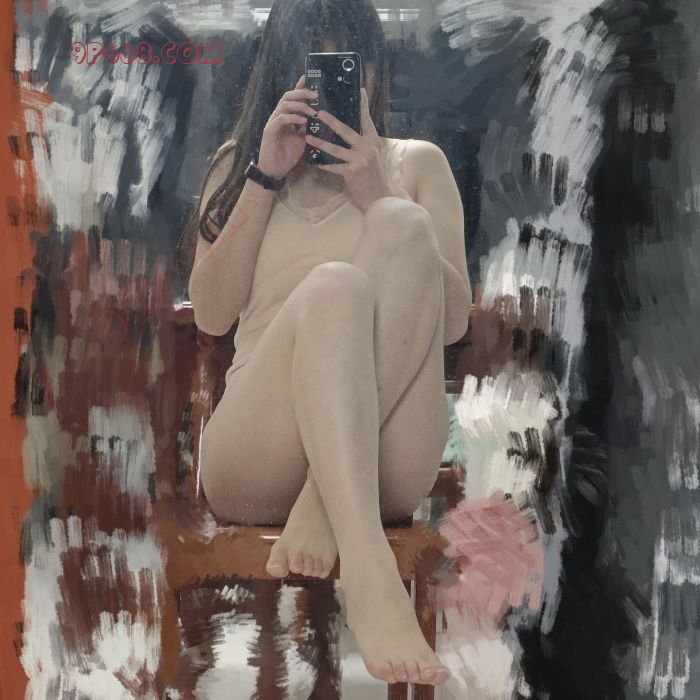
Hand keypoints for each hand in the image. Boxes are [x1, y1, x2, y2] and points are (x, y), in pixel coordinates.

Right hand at [258, 75, 317, 179]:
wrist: (275, 171)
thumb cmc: (287, 156)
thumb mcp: (301, 139)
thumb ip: (305, 128)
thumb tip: (314, 117)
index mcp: (286, 117)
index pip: (292, 98)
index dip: (298, 87)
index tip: (307, 78)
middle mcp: (278, 116)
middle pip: (287, 96)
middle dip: (302, 93)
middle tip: (315, 94)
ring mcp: (273, 122)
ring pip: (285, 105)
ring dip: (300, 106)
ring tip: (312, 111)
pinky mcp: (270, 131)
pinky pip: (281, 119)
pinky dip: (293, 117)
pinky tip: (303, 120)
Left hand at [305, 87, 393, 211]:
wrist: (379, 198)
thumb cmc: (373, 177)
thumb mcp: (372, 157)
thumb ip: (363, 145)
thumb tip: (349, 133)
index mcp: (373, 142)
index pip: (366, 120)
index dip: (362, 105)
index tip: (359, 91)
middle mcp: (368, 148)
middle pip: (347, 130)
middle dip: (332, 121)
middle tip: (319, 112)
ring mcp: (360, 160)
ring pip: (336, 148)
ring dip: (320, 142)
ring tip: (308, 136)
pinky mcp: (352, 172)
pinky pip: (333, 166)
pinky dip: (322, 164)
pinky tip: (312, 161)